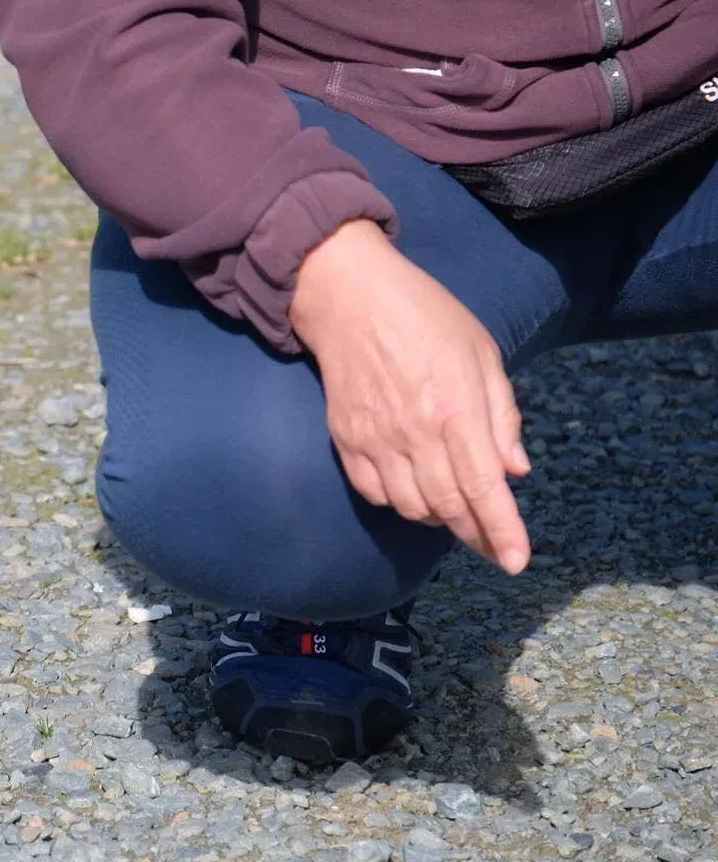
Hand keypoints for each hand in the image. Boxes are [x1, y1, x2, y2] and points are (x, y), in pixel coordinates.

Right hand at [289, 219, 530, 573]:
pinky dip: (398, 502)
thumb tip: (514, 470)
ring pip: (410, 506)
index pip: (482, 487)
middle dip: (475, 534)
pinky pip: (373, 493)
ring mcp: (374, 439)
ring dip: (438, 517)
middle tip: (492, 544)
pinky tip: (413, 490)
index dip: (501, 531)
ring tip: (454, 509)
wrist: (349, 299)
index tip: (516, 562)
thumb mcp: (482, 353)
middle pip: (448, 506)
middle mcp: (414, 432)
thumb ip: (501, 415)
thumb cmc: (424, 317)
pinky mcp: (345, 439)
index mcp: (455, 408)